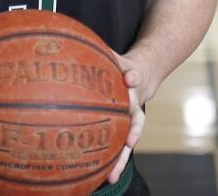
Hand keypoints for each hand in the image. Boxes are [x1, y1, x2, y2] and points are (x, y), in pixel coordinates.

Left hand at [108, 52, 154, 183]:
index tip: (130, 79)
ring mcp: (132, 118)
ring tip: (111, 176)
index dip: (132, 77)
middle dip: (132, 130)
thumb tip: (73, 40)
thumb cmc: (119, 63)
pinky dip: (113, 162)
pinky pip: (120, 148)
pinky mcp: (126, 130)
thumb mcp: (112, 53)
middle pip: (135, 117)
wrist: (143, 72)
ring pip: (129, 140)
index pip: (133, 76)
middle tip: (129, 142)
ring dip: (121, 158)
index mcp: (131, 80)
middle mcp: (134, 102)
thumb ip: (99, 51)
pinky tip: (103, 178)